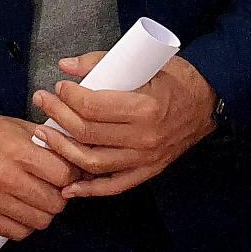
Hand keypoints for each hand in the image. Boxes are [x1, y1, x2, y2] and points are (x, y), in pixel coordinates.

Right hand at [0, 114, 79, 238]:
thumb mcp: (20, 127)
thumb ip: (49, 142)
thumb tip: (79, 157)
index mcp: (18, 152)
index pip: (63, 175)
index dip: (72, 176)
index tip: (69, 175)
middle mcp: (5, 177)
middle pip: (54, 202)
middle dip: (60, 196)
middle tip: (54, 189)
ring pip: (39, 221)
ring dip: (43, 212)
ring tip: (38, 200)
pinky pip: (17, 232)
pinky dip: (25, 225)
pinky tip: (23, 212)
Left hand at [35, 54, 216, 197]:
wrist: (207, 102)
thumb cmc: (176, 79)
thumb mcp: (144, 62)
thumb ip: (103, 61)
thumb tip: (66, 65)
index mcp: (145, 108)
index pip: (93, 107)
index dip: (69, 97)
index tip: (59, 87)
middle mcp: (144, 138)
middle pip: (88, 133)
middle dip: (58, 117)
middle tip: (43, 102)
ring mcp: (146, 158)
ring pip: (94, 162)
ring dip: (63, 150)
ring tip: (44, 135)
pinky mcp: (148, 171)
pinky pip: (114, 186)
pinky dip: (89, 189)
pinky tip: (69, 186)